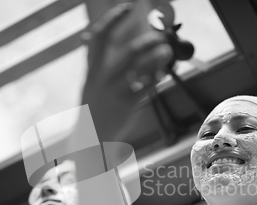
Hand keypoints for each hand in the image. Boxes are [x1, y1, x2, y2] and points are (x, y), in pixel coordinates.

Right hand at [81, 3, 171, 141]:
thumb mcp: (91, 87)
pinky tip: (162, 73)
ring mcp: (115, 92)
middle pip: (129, 51)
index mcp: (92, 71)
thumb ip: (100, 68)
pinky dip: (156, 77)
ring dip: (158, 55)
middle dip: (148, 40)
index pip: (99, 38)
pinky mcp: (127, 105)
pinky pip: (147, 86)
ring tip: (166, 51)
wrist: (90, 140)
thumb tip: (114, 52)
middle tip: (159, 36)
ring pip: (141, 66)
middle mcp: (102, 78)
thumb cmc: (94, 112)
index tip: (126, 8)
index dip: (112, 19)